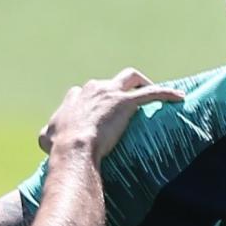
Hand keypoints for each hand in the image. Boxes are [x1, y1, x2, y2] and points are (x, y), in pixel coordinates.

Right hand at [37, 69, 183, 161]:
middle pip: (109, 82)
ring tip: (152, 94)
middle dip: (118, 90)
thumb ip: (48, 135)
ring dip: (142, 83)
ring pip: (131, 78)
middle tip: (126, 106)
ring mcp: (111, 93)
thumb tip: (46, 139)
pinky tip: (180, 97)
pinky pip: (152, 93)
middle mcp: (93, 89)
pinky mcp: (126, 102)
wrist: (73, 148)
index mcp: (76, 97)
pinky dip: (167, 93)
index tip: (100, 114)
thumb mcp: (46, 139)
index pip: (85, 92)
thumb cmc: (60, 147)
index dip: (94, 102)